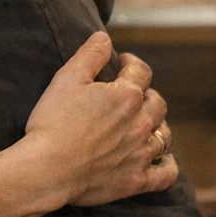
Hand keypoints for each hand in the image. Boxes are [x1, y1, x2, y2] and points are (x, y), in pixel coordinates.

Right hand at [25, 32, 177, 205]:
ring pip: (164, 135)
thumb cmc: (52, 122)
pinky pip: (166, 173)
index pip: (141, 71)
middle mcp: (141, 123)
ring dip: (157, 126)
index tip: (122, 62)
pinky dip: (168, 164)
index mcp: (126, 95)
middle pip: (157, 102)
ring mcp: (141, 153)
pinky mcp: (136, 179)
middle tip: (131, 94)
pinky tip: (162, 159)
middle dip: (146, 94)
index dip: (131, 63)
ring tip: (144, 124)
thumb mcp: (65, 79)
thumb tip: (104, 37)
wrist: (47, 169)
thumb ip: (89, 55)